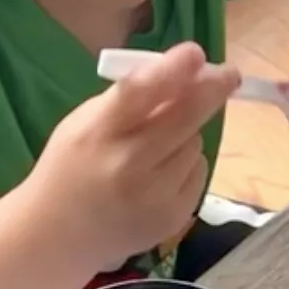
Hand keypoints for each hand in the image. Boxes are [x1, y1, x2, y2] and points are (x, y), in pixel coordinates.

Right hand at [30, 42, 238, 267]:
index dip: (171, 71)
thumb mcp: (84, 123)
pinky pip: (198, 171)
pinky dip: (187, 164)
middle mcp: (127, 164)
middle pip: (184, 117)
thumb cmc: (72, 167)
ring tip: (158, 146)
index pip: (138, 94)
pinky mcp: (173, 217)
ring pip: (195, 143)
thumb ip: (129, 99)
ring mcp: (154, 195)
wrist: (60, 235)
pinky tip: (162, 174)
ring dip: (187, 134)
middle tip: (229, 75)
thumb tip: (183, 72)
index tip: (196, 53)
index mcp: (98, 133)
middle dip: (211, 90)